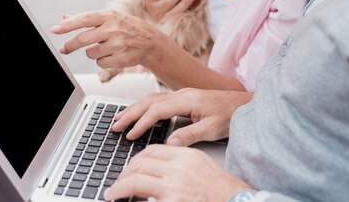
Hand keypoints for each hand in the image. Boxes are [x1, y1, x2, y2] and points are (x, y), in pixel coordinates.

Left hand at [50, 10, 166, 70]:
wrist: (150, 42)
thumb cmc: (126, 28)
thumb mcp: (109, 18)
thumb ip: (86, 19)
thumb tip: (64, 17)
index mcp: (109, 16)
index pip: (85, 19)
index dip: (69, 25)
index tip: (54, 30)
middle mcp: (114, 28)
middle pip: (84, 39)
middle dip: (71, 45)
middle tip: (64, 49)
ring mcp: (119, 44)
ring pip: (91, 53)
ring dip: (93, 53)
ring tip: (105, 48)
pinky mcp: (122, 58)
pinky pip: (100, 63)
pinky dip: (102, 61)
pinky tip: (113, 55)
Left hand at [103, 144, 249, 201]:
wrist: (236, 201)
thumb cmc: (222, 189)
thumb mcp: (201, 165)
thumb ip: (180, 161)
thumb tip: (160, 165)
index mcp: (185, 156)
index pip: (152, 151)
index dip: (136, 159)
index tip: (129, 167)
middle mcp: (178, 168)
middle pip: (140, 163)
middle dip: (124, 173)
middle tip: (117, 182)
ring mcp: (173, 186)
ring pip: (135, 180)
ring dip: (119, 187)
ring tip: (112, 193)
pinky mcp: (170, 201)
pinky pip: (142, 198)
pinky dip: (129, 198)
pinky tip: (122, 201)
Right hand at [112, 88, 252, 145]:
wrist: (244, 103)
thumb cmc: (231, 113)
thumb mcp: (212, 128)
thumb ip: (190, 135)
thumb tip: (170, 143)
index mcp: (187, 99)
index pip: (157, 110)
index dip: (142, 123)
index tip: (130, 135)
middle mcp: (182, 94)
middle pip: (149, 101)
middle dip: (130, 113)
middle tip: (115, 125)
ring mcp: (182, 94)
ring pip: (152, 99)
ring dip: (135, 108)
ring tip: (121, 119)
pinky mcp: (184, 97)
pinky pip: (158, 100)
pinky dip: (145, 106)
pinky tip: (140, 113)